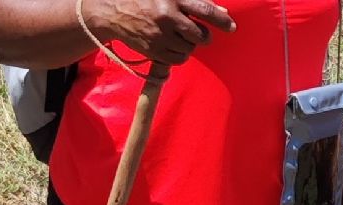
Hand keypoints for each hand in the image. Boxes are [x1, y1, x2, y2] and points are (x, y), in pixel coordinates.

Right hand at [83, 0, 236, 64]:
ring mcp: (159, 36)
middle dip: (203, 36)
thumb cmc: (145, 0)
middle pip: (200, 34)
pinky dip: (179, 55)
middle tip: (198, 34)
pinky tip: (172, 46)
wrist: (112, 11)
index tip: (231, 27)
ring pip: (190, 48)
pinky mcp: (152, 50)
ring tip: (178, 37)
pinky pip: (178, 59)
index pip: (205, 10)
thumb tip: (222, 11)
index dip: (221, 21)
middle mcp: (167, 17)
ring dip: (189, 45)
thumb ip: (195, 1)